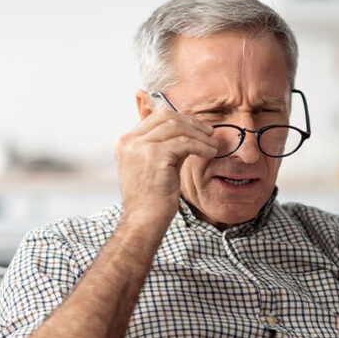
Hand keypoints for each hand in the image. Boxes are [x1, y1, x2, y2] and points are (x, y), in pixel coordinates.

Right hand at [114, 108, 217, 229]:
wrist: (143, 220)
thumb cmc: (151, 198)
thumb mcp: (154, 165)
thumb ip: (166, 146)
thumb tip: (189, 131)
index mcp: (125, 142)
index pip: (156, 117)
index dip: (181, 119)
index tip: (198, 128)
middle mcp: (129, 141)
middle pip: (166, 117)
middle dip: (191, 122)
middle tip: (209, 132)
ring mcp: (140, 147)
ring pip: (176, 127)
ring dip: (199, 134)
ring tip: (213, 144)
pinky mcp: (155, 156)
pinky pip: (185, 143)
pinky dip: (201, 146)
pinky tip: (211, 153)